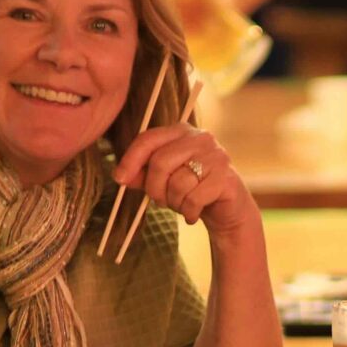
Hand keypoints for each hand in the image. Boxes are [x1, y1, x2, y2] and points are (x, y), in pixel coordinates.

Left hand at [113, 124, 260, 241]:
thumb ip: (142, 175)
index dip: (130, 160)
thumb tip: (120, 176)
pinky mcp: (226, 177)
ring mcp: (216, 156)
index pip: (148, 139)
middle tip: (161, 201)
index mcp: (181, 132)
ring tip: (182, 206)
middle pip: (160, 162)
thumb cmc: (191, 190)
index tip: (119, 179)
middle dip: (155, 188)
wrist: (227, 210)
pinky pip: (193, 198)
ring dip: (174, 203)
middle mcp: (200, 138)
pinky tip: (192, 214)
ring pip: (177, 183)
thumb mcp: (162, 180)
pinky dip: (188, 212)